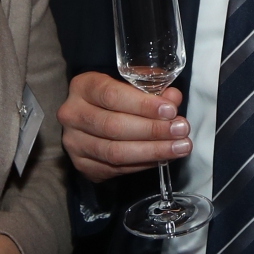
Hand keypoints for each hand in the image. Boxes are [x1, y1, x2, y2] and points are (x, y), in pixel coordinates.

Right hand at [57, 71, 189, 182]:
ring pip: (115, 152)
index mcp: (82, 87)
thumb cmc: (114, 96)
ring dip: (152, 151)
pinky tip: (162, 157)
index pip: (112, 96)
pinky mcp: (82, 165)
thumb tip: (173, 98)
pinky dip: (143, 164)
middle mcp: (72, 115)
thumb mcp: (129, 84)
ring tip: (179, 147)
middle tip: (181, 130)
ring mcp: (74, 143)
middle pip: (114, 126)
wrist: (89, 115)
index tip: (170, 110)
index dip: (143, 105)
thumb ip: (151, 89)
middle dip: (153, 130)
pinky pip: (116, 169)